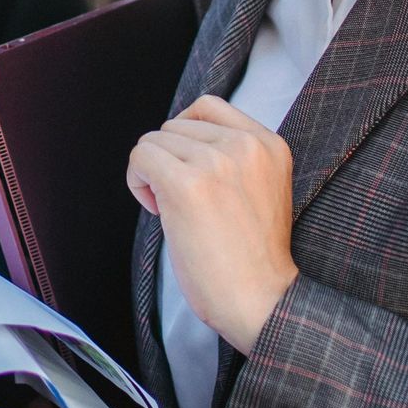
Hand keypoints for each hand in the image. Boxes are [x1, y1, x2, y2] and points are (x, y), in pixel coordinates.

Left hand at [126, 94, 296, 355]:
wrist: (261, 301)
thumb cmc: (253, 258)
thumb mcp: (260, 188)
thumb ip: (232, 158)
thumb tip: (177, 142)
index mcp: (269, 144)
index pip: (208, 107)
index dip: (185, 137)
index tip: (187, 170)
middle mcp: (246, 145)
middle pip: (175, 125)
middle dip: (168, 159)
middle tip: (179, 201)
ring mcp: (217, 162)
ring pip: (154, 140)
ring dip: (152, 172)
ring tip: (171, 210)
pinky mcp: (188, 185)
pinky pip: (141, 157)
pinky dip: (138, 181)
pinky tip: (156, 211)